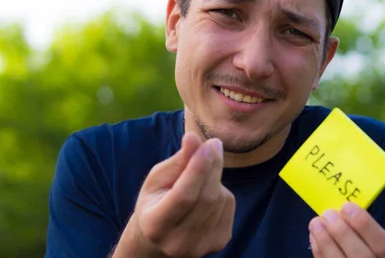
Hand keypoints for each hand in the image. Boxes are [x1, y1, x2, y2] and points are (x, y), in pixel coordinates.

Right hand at [113, 132, 234, 257]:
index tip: (209, 143)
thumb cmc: (156, 201)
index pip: (184, 196)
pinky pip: (229, 206)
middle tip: (214, 143)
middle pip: (207, 198)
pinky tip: (208, 192)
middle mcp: (178, 243)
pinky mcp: (219, 242)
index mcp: (155, 226)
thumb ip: (178, 160)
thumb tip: (193, 137)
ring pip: (220, 199)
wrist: (161, 238)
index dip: (199, 168)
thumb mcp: (158, 179)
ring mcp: (201, 247)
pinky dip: (222, 191)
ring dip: (215, 178)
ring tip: (201, 176)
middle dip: (213, 165)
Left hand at [309, 202, 384, 257]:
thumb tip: (346, 212)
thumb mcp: (383, 249)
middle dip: (342, 233)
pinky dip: (320, 252)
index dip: (366, 225)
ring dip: (325, 242)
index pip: (384, 246)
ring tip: (316, 222)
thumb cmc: (376, 255)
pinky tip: (315, 237)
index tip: (347, 206)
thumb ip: (371, 235)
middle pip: (361, 256)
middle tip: (328, 213)